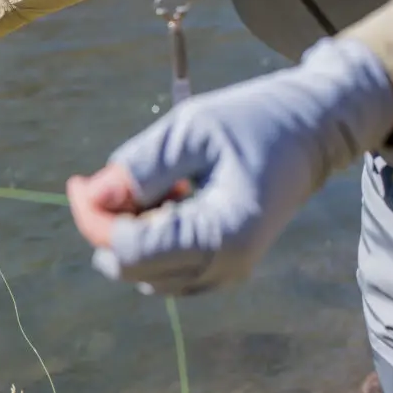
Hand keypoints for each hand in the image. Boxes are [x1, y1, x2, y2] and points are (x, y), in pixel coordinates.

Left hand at [66, 37, 392, 296]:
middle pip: (130, 266)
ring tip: (158, 181)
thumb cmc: (255, 119)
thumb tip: (92, 197)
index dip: (92, 218)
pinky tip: (170, 196)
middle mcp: (224, 267)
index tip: (77, 181)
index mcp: (222, 236)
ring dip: (130, 229)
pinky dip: (151, 235)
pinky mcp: (223, 267)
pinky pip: (165, 266)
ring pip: (143, 270)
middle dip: (106, 224)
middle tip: (108, 177)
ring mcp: (225, 272)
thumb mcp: (192, 129)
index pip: (129, 250)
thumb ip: (141, 167)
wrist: (315, 129)